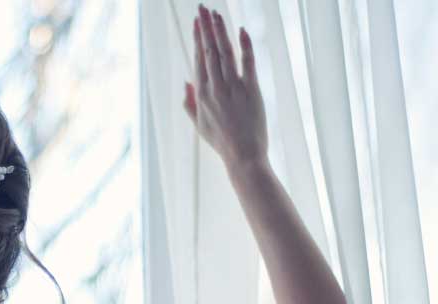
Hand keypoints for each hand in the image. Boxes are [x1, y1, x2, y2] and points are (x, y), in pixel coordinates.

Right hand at [183, 5, 266, 171]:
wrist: (243, 155)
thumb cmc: (221, 141)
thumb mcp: (199, 124)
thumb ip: (190, 102)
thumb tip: (186, 81)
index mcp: (202, 95)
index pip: (199, 59)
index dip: (198, 38)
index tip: (197, 22)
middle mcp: (215, 88)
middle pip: (209, 51)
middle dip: (206, 27)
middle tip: (203, 8)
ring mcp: (233, 88)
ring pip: (225, 52)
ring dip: (221, 31)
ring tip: (217, 14)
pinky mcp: (251, 89)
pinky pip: (248, 62)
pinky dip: (245, 45)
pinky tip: (242, 30)